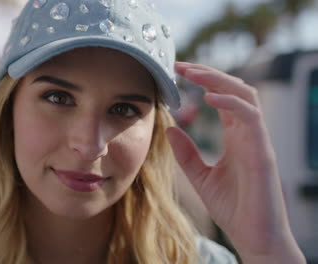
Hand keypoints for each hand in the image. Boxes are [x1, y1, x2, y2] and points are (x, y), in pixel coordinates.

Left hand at [167, 62, 304, 262]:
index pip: (222, 97)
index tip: (177, 72)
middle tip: (180, 65)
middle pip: (234, 89)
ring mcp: (258, 141)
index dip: (202, 81)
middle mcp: (248, 133)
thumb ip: (186, 153)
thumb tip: (169, 128)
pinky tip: (209, 97)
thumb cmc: (233, 208)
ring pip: (245, 95)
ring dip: (218, 79)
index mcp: (236, 136)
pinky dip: (231, 103)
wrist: (253, 237)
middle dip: (208, 72)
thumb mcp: (200, 177)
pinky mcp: (263, 153)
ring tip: (192, 72)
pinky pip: (251, 118)